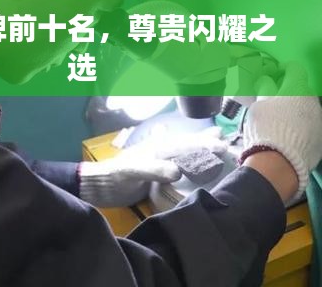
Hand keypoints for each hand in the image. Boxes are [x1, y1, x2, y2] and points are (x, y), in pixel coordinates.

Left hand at [78, 126, 225, 207]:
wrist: (99, 186)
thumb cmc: (115, 177)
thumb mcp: (133, 172)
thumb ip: (154, 169)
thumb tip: (177, 171)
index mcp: (157, 148)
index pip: (184, 144)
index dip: (203, 144)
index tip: (222, 145)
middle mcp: (160, 150)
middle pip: (186, 143)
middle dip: (204, 140)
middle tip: (223, 137)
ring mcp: (157, 159)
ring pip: (182, 149)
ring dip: (198, 145)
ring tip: (214, 140)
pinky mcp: (155, 171)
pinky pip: (177, 161)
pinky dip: (187, 158)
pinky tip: (190, 157)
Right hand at [242, 62, 321, 199]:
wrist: (278, 163)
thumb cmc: (265, 128)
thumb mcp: (258, 105)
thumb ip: (264, 90)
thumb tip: (266, 80)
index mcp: (296, 89)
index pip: (294, 69)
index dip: (283, 69)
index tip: (274, 75)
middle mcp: (313, 102)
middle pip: (301, 90)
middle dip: (289, 92)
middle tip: (273, 100)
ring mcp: (319, 121)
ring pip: (307, 109)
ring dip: (295, 110)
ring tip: (280, 120)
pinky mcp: (320, 139)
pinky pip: (310, 125)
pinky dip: (300, 126)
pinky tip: (288, 135)